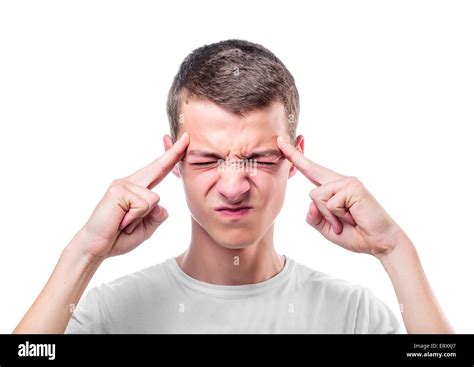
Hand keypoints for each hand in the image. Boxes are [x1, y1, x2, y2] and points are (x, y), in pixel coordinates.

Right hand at [74, 132, 189, 259]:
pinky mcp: (118, 191)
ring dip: (142, 218)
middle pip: (158, 167)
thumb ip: (158, 215)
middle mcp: (130, 182)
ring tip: (125, 224)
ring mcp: (123, 184)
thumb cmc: (120, 238)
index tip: (184, 140)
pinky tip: (121, 222)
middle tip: (187, 137)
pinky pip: (143, 205)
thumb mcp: (147, 227)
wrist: (96, 248)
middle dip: (174, 153)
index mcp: (138, 189)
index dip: (172, 156)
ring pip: (154, 198)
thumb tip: (158, 201)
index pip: (159, 170)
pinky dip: (135, 219)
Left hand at [277, 136, 403, 256]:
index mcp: (333, 188)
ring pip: (316, 195)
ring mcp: (347, 182)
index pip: (311, 171)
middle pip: (310, 169)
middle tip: (279, 140)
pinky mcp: (352, 187)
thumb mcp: (327, 228)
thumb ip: (314, 217)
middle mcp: (340, 181)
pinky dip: (335, 217)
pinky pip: (329, 203)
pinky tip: (351, 219)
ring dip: (327, 216)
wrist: (380, 243)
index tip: (282, 143)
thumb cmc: (356, 234)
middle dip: (294, 155)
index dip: (296, 157)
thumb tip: (310, 203)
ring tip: (344, 222)